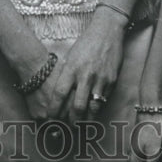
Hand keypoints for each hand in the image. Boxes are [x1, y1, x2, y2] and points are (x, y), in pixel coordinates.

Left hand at [48, 9, 125, 123]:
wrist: (107, 32)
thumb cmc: (86, 43)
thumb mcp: (70, 56)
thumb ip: (66, 74)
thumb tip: (59, 94)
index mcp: (71, 68)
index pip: (59, 94)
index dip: (54, 110)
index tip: (50, 118)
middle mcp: (85, 76)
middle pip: (76, 106)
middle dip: (70, 121)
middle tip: (65, 129)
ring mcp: (100, 80)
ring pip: (92, 108)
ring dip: (85, 121)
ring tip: (79, 127)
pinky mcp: (112, 82)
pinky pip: (103, 101)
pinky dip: (97, 111)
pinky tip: (92, 116)